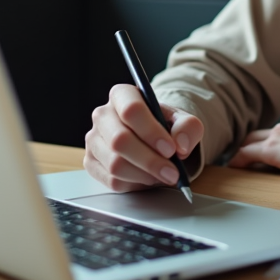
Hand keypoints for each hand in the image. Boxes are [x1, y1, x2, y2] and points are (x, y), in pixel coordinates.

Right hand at [84, 84, 203, 192]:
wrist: (152, 139)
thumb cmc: (164, 126)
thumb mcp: (182, 121)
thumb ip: (188, 127)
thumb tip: (181, 145)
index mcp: (122, 95)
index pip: (131, 110)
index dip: (151, 132)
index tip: (171, 149)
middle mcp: (102, 115)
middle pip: (120, 140)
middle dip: (150, 160)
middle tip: (172, 172)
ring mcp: (93, 140)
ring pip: (115, 164)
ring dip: (144, 175)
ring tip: (163, 174)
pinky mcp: (91, 163)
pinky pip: (111, 181)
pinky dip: (135, 184)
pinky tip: (147, 177)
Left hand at [227, 118, 279, 179]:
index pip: (272, 133)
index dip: (261, 142)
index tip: (257, 152)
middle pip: (254, 135)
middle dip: (245, 146)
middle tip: (239, 160)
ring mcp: (276, 137)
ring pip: (247, 142)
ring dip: (240, 154)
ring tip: (234, 166)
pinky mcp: (271, 150)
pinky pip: (245, 154)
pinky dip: (237, 161)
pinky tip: (233, 169)